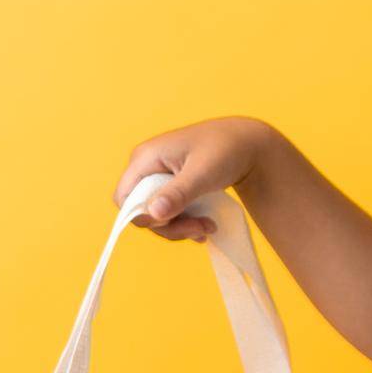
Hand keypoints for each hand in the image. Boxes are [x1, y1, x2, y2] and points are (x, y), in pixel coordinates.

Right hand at [112, 116, 270, 241]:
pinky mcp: (171, 187)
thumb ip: (178, 193)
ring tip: (209, 227)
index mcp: (145, 158)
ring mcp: (158, 178)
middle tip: (201, 229)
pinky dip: (185, 223)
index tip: (173, 222)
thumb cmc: (225, 150)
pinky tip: (205, 226)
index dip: (142, 217)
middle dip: (169, 226)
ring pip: (156, 216)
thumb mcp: (203, 173)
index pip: (124, 198)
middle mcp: (146, 167)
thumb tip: (154, 213)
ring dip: (181, 227)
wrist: (246, 143)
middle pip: (141, 211)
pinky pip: (169, 213)